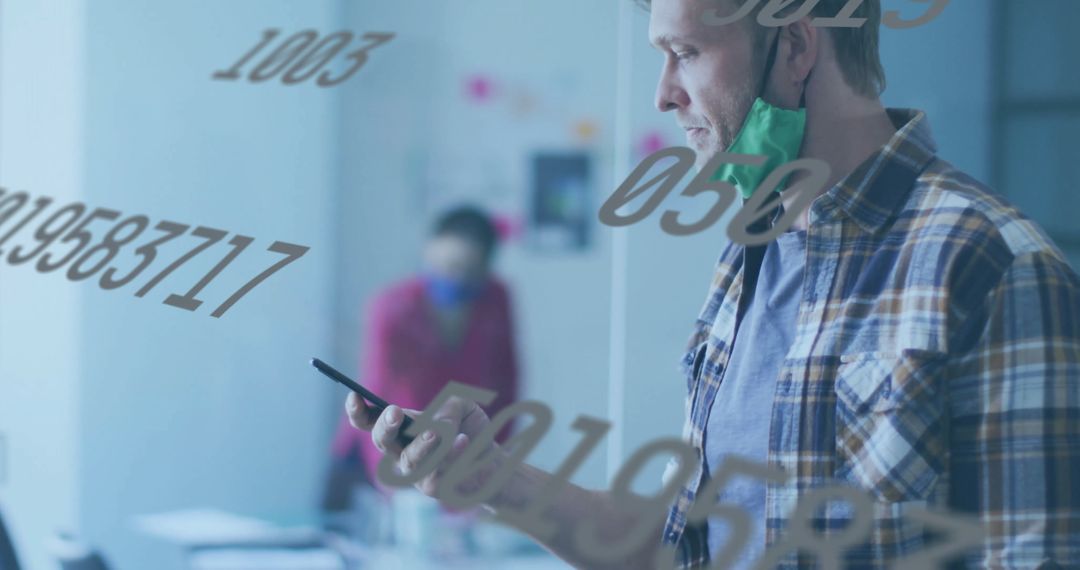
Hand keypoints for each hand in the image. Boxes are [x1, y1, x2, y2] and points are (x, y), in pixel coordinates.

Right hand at [345, 392, 506, 499]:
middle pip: (381, 441)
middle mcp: (402, 450)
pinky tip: (463, 441)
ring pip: (410, 458)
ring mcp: (416, 472)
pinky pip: (437, 471)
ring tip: (435, 432)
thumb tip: (436, 424)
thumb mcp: (462, 407)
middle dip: (385, 426)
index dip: (358, 411)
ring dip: (422, 443)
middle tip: (394, 412)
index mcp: (402, 428)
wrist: (492, 464)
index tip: (353, 396)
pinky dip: (451, 454)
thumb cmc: (469, 431)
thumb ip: (447, 407)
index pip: (371, 421)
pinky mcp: (433, 487)